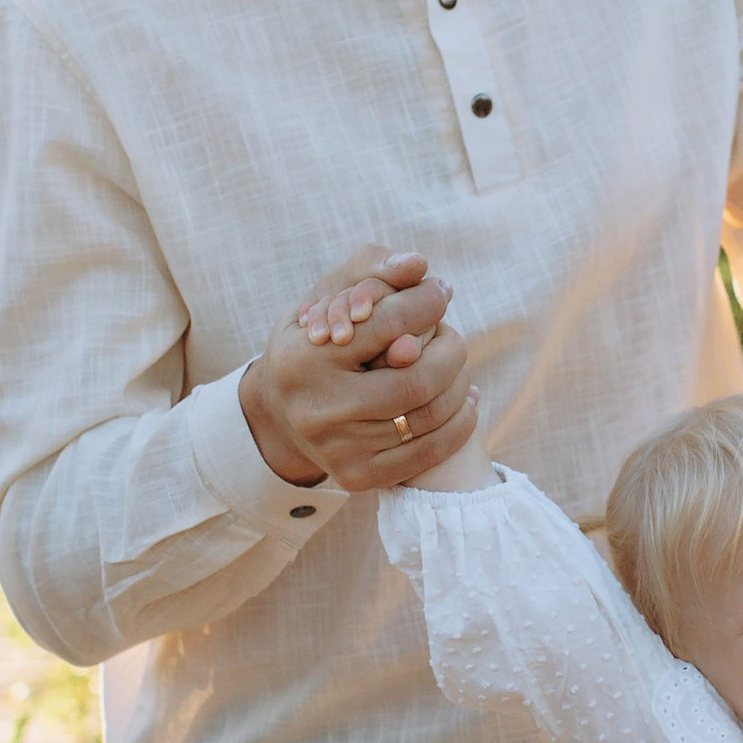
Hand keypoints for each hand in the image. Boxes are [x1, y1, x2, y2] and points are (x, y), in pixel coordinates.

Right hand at [240, 248, 478, 495]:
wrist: (277, 416)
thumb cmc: (312, 343)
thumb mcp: (324, 300)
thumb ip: (369, 274)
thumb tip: (419, 266)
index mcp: (303, 359)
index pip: (386, 323)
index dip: (425, 303)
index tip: (440, 292)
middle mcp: (316, 408)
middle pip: (416, 380)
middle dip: (451, 351)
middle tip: (454, 337)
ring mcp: (337, 449)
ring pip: (427, 416)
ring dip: (459, 385)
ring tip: (460, 368)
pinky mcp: (358, 477)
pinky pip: (428, 453)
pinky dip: (459, 424)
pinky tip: (465, 401)